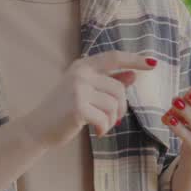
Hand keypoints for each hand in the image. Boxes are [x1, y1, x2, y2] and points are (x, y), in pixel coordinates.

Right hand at [22, 51, 156, 146]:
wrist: (37, 128)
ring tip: (101, 125)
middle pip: (119, 88)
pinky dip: (105, 129)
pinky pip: (105, 118)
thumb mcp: (86, 91)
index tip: (153, 63)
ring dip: (112, 120)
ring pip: (114, 104)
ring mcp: (78, 89)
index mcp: (83, 66)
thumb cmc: (63, 110)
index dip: (134, 60)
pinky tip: (97, 132)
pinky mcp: (78, 107)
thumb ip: (108, 82)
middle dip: (121, 108)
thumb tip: (133, 75)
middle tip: (112, 120)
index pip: (114, 57)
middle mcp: (80, 73)